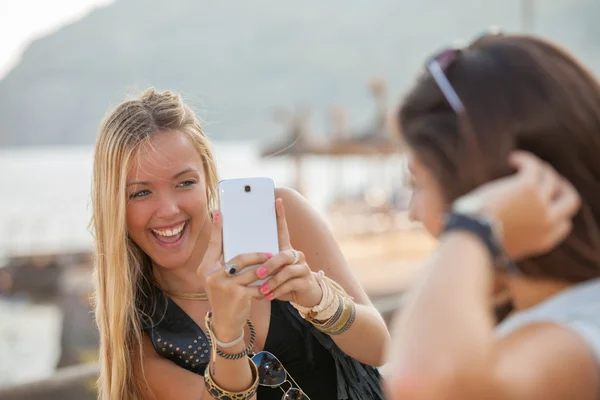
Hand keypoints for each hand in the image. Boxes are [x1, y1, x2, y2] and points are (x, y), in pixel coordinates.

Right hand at [196, 212, 271, 340]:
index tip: (219, 213)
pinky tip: (274, 281)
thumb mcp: (218, 279)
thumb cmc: (224, 296)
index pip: (213, 245)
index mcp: (205, 268)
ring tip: (275, 265)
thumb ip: (223, 263)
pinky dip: (266, 283)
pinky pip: (257, 285)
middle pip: (240, 258)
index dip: (217, 230)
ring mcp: (225, 286)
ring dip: (266, 268)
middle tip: (270, 253)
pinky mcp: (239, 296)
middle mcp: (212, 276)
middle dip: (257, 255)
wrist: (225, 322)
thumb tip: (235, 241)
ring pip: (252, 271)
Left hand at [253, 198, 322, 307]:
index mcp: (285, 250)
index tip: (277, 201)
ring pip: (286, 272)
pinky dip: (277, 291)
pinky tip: (268, 296)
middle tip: (257, 273)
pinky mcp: (306, 281)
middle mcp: (296, 255)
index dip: (281, 215)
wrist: (305, 295)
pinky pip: (290, 285)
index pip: (283, 230)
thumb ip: (260, 264)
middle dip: (269, 265)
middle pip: (283, 255)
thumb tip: (235, 259)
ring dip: (272, 282)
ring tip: (261, 290)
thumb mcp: (272, 272)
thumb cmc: (283, 281)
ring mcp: (303, 268)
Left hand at [467, 151, 580, 259]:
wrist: (472, 239)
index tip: (543, 202)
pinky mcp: (528, 188)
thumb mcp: (498, 246)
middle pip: (570, 200)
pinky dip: (525, 160)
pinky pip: (534, 167)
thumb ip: (509, 238)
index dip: (555, 211)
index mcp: (542, 241)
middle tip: (546, 178)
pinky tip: (512, 159)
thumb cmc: (476, 242)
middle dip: (561, 187)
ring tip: (518, 164)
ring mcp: (540, 204)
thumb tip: (501, 232)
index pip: (563, 224)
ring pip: (551, 179)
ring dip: (539, 168)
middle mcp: (547, 222)